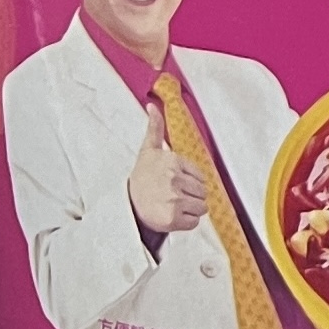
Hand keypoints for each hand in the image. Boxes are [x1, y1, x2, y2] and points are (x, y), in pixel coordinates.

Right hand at [128, 99, 207, 237]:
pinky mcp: (173, 219)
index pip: (201, 176)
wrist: (124, 205)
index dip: (190, 182)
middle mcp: (174, 179)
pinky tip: (171, 217)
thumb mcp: (148, 150)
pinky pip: (194, 222)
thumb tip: (153, 106)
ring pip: (202, 206)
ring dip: (190, 209)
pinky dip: (186, 223)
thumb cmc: (141, 178)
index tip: (174, 183)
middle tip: (172, 196)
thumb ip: (155, 128)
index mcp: (173, 162)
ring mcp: (174, 199)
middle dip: (191, 196)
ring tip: (172, 206)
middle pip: (203, 192)